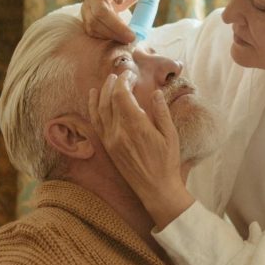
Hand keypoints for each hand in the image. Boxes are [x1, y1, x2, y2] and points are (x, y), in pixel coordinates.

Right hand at [81, 0, 163, 41]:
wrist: (109, 4)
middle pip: (100, 11)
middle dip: (117, 25)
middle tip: (132, 36)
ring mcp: (87, 11)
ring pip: (96, 24)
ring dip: (114, 35)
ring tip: (129, 40)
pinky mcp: (87, 24)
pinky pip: (95, 34)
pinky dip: (108, 39)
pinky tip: (120, 41)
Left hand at [88, 71, 193, 228]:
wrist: (156, 189)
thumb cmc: (167, 163)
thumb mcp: (170, 136)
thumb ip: (161, 113)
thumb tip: (155, 93)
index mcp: (136, 127)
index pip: (121, 95)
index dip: (123, 81)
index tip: (130, 75)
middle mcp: (119, 132)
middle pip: (109, 100)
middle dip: (113, 84)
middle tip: (121, 75)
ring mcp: (111, 140)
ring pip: (99, 110)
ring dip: (101, 93)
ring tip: (107, 81)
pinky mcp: (108, 147)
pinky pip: (96, 123)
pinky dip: (93, 108)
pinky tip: (93, 99)